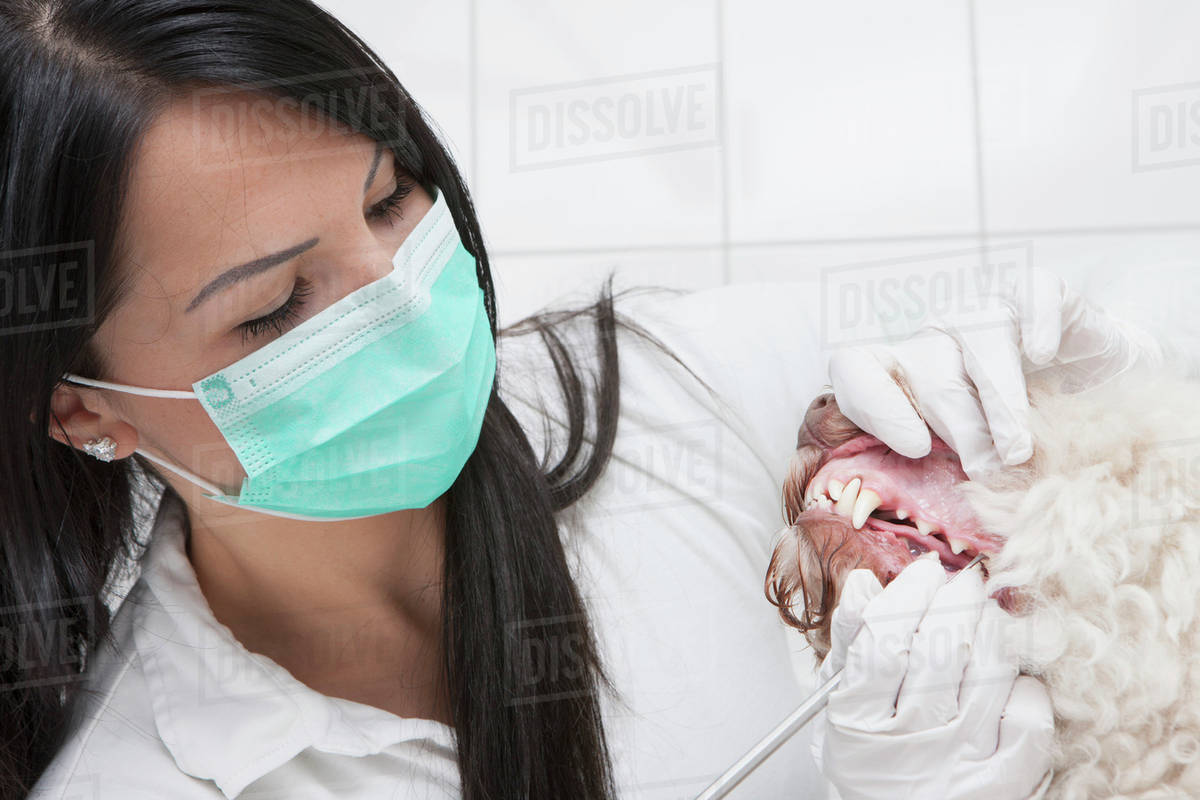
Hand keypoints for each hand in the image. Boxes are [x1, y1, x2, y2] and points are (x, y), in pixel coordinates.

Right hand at [811, 555, 1053, 799]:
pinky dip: (1025, 689)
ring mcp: (960, 764)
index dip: (909, 594)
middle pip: (940, 650)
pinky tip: (1008, 679)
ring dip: (993, 630)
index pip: (884, 640)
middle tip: (962, 583)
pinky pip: (1029, 722)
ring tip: (986, 616)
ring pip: (989, 676)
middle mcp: (909, 744)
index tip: (924, 572)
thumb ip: (849, 646)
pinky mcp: (1003, 783)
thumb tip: (865, 583)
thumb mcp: (839, 708)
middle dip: (957, 600)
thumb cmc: (870, 764)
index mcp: (857, 723)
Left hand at [827, 268, 1163, 478]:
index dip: (875, 404)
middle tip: (986, 469)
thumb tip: (950, 508)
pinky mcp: (1036, 294)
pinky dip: (1037, 321)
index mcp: (902, 373)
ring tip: (1018, 447)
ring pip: (980, 337)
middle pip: (930, 372)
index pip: (855, 370)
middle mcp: (936, 338)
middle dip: (957, 426)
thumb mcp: (978, 458)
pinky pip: (1030, 293)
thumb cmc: (1016, 432)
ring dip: (999, 397)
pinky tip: (1043, 352)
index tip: (915, 446)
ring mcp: (984, 311)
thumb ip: (952, 475)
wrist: (1097, 391)